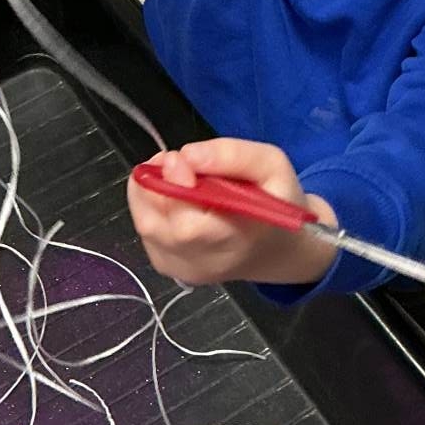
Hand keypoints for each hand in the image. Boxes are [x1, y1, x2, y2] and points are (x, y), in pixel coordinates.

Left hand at [127, 139, 339, 288]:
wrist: (278, 248)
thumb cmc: (277, 202)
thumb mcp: (272, 165)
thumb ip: (233, 155)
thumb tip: (187, 155)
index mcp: (239, 239)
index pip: (189, 227)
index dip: (174, 187)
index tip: (179, 157)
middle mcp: (207, 262)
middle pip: (157, 226)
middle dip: (156, 184)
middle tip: (173, 159)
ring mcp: (184, 270)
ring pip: (146, 226)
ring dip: (148, 192)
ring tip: (173, 172)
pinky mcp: (171, 268)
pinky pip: (146, 233)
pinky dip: (150, 207)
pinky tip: (172, 195)